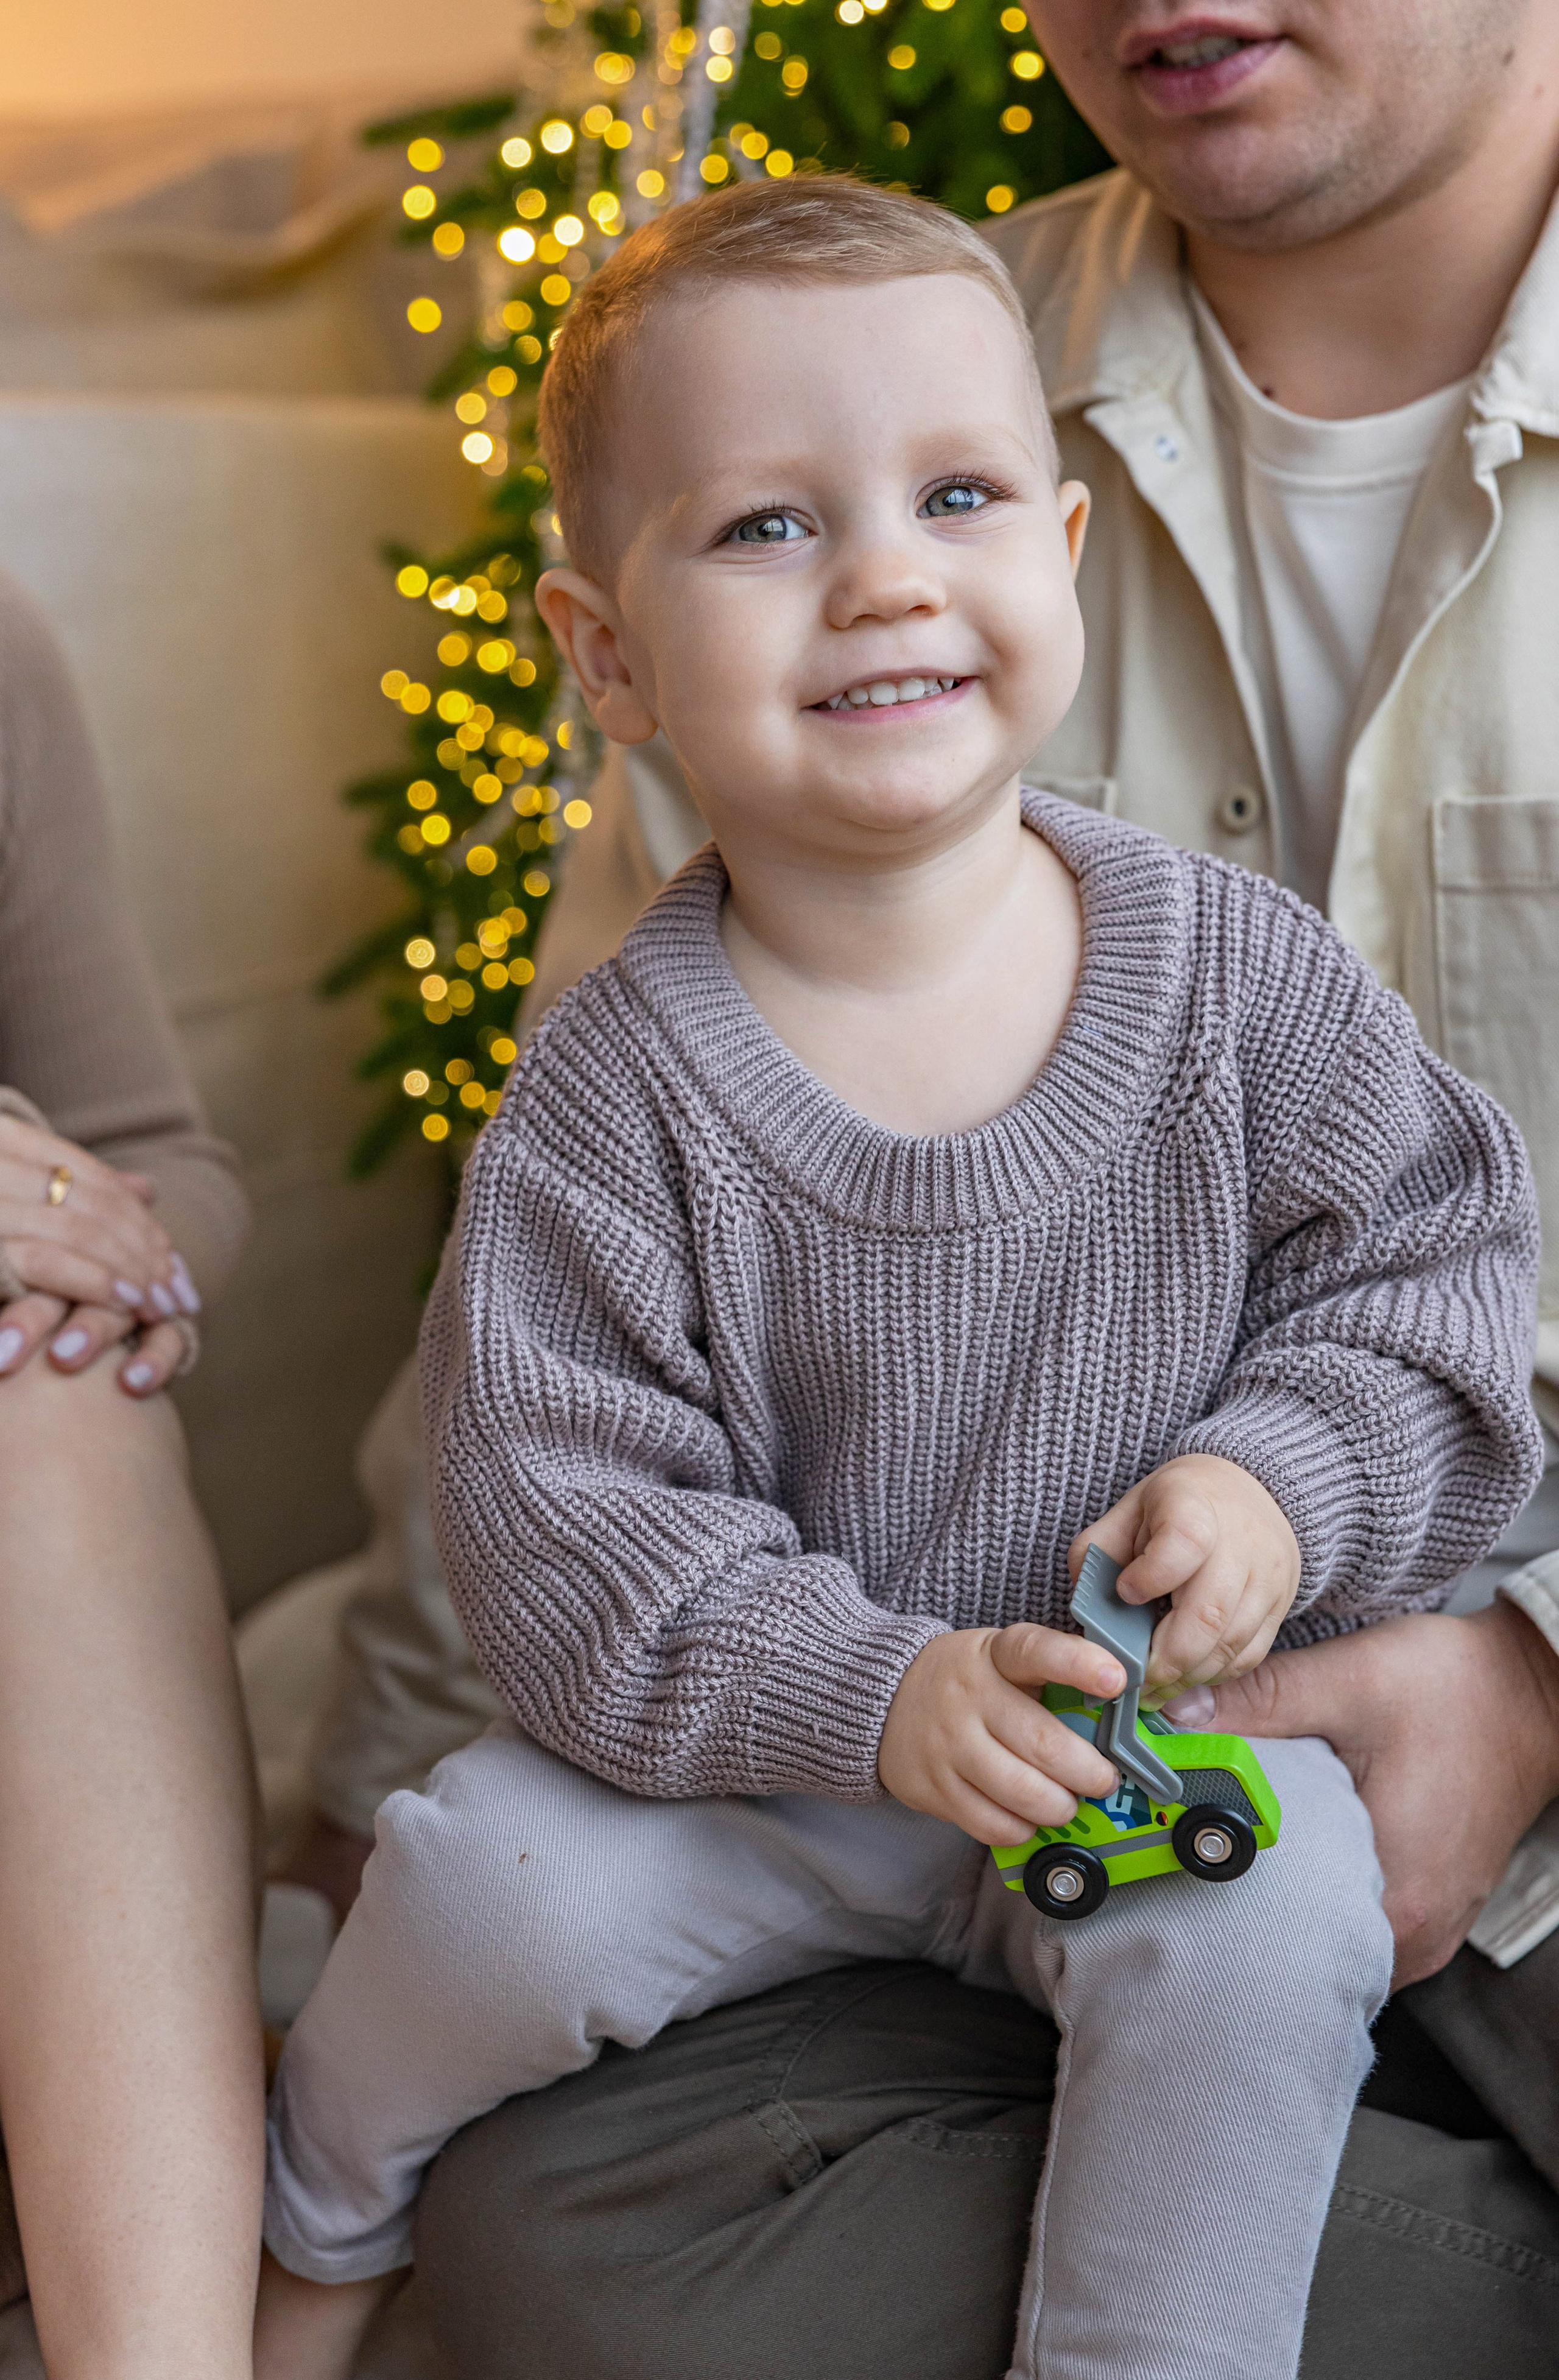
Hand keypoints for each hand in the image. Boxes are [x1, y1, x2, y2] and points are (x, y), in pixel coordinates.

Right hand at [0, 1115, 198, 1393]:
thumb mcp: (10, 1184)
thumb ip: (66, 1181)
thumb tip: (145, 1189)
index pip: (82, 1173)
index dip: (136, 1217)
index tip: (173, 1259)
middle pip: (88, 1201)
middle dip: (144, 1249)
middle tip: (182, 1293)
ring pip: (75, 1227)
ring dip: (130, 1270)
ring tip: (164, 1306)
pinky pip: (42, 1258)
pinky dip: (91, 1280)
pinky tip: (125, 1303)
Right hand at [878, 1623, 1126, 1844]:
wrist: (883, 1700)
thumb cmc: (965, 1681)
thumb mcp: (1000, 1657)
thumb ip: (1051, 1674)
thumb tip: (1117, 1709)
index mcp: (994, 1656)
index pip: (1036, 1651)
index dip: (1078, 1665)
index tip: (1115, 1680)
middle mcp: (968, 1698)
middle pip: (1044, 1745)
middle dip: (1090, 1772)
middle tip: (1102, 1779)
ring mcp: (948, 1746)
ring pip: (1023, 1793)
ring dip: (1061, 1807)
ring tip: (1067, 1802)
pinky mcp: (934, 1789)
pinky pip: (994, 1825)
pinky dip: (1024, 1829)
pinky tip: (1027, 1817)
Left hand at [1071, 1452, 1300, 1700]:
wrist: (1245, 1495)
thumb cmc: (1177, 1507)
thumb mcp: (1129, 1510)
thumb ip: (1099, 1551)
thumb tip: (1086, 1607)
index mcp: (1195, 1507)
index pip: (1183, 1544)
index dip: (1150, 1577)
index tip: (1126, 1592)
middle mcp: (1241, 1542)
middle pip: (1207, 1614)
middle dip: (1164, 1661)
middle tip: (1132, 1680)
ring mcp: (1267, 1577)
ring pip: (1230, 1645)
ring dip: (1186, 1677)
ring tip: (1152, 1689)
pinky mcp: (1280, 1607)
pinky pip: (1249, 1656)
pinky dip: (1214, 1675)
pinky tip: (1185, 1678)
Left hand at [1172, 1603, 1558, 1986]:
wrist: (1534, 1691)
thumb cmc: (1455, 1688)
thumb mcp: (1347, 1679)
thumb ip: (1257, 1702)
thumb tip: (1173, 1717)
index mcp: (1394, 1891)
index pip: (1282, 1934)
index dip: (1219, 1898)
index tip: (1174, 1864)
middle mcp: (1416, 1930)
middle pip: (1304, 1945)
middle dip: (1246, 1904)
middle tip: (1195, 1857)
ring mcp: (1432, 1927)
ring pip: (1335, 1941)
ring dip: (1289, 1903)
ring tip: (1242, 1855)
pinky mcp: (1437, 1908)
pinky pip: (1364, 1927)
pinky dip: (1327, 1898)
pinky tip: (1299, 1857)